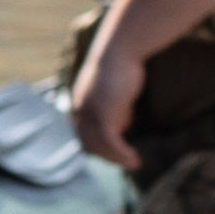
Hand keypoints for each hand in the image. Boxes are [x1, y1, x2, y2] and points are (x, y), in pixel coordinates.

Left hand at [75, 32, 147, 172]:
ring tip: (134, 164)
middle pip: (87, 143)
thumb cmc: (121, 67)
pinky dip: (121, 153)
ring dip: (115, 158)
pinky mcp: (103, 113)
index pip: (83, 134)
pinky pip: (110, 141)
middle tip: (125, 162)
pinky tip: (134, 159)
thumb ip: (116, 109)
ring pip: (98, 145)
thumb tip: (123, 126)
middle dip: (106, 156)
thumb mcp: (116, 93)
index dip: (97, 146)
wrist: (120, 50)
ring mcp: (89, 113)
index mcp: (80, 105)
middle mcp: (80, 111)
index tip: (115, 154)